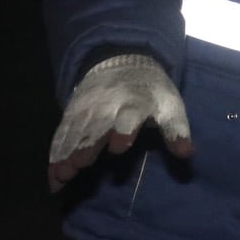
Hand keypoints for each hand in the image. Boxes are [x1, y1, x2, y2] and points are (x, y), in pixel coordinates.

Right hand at [47, 53, 191, 192]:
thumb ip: (176, 130)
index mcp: (135, 103)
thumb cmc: (151, 93)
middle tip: (78, 167)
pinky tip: (53, 175)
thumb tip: (186, 153)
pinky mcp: (72, 114)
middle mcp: (107, 106)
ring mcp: (86, 110)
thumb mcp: (170, 107)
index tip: (119, 147)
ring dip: (66, 154)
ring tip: (61, 177)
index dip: (124, 130)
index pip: (129, 116)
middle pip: (95, 127)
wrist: (123, 62)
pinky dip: (56, 154)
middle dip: (85, 146)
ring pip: (74, 133)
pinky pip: (61, 134)